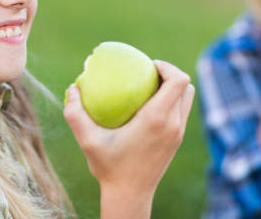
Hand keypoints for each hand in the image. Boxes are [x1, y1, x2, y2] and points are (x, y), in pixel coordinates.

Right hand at [63, 60, 194, 217]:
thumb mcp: (88, 141)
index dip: (168, 66)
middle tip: (147, 73)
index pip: (179, 81)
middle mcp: (173, 124)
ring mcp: (178, 133)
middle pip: (186, 87)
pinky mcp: (177, 141)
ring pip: (187, 99)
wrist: (130, 195)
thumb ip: (75, 114)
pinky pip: (181, 112)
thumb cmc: (109, 167)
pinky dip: (171, 102)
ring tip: (149, 86)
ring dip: (173, 88)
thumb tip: (73, 88)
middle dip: (170, 74)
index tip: (148, 65)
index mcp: (157, 118)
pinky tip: (147, 106)